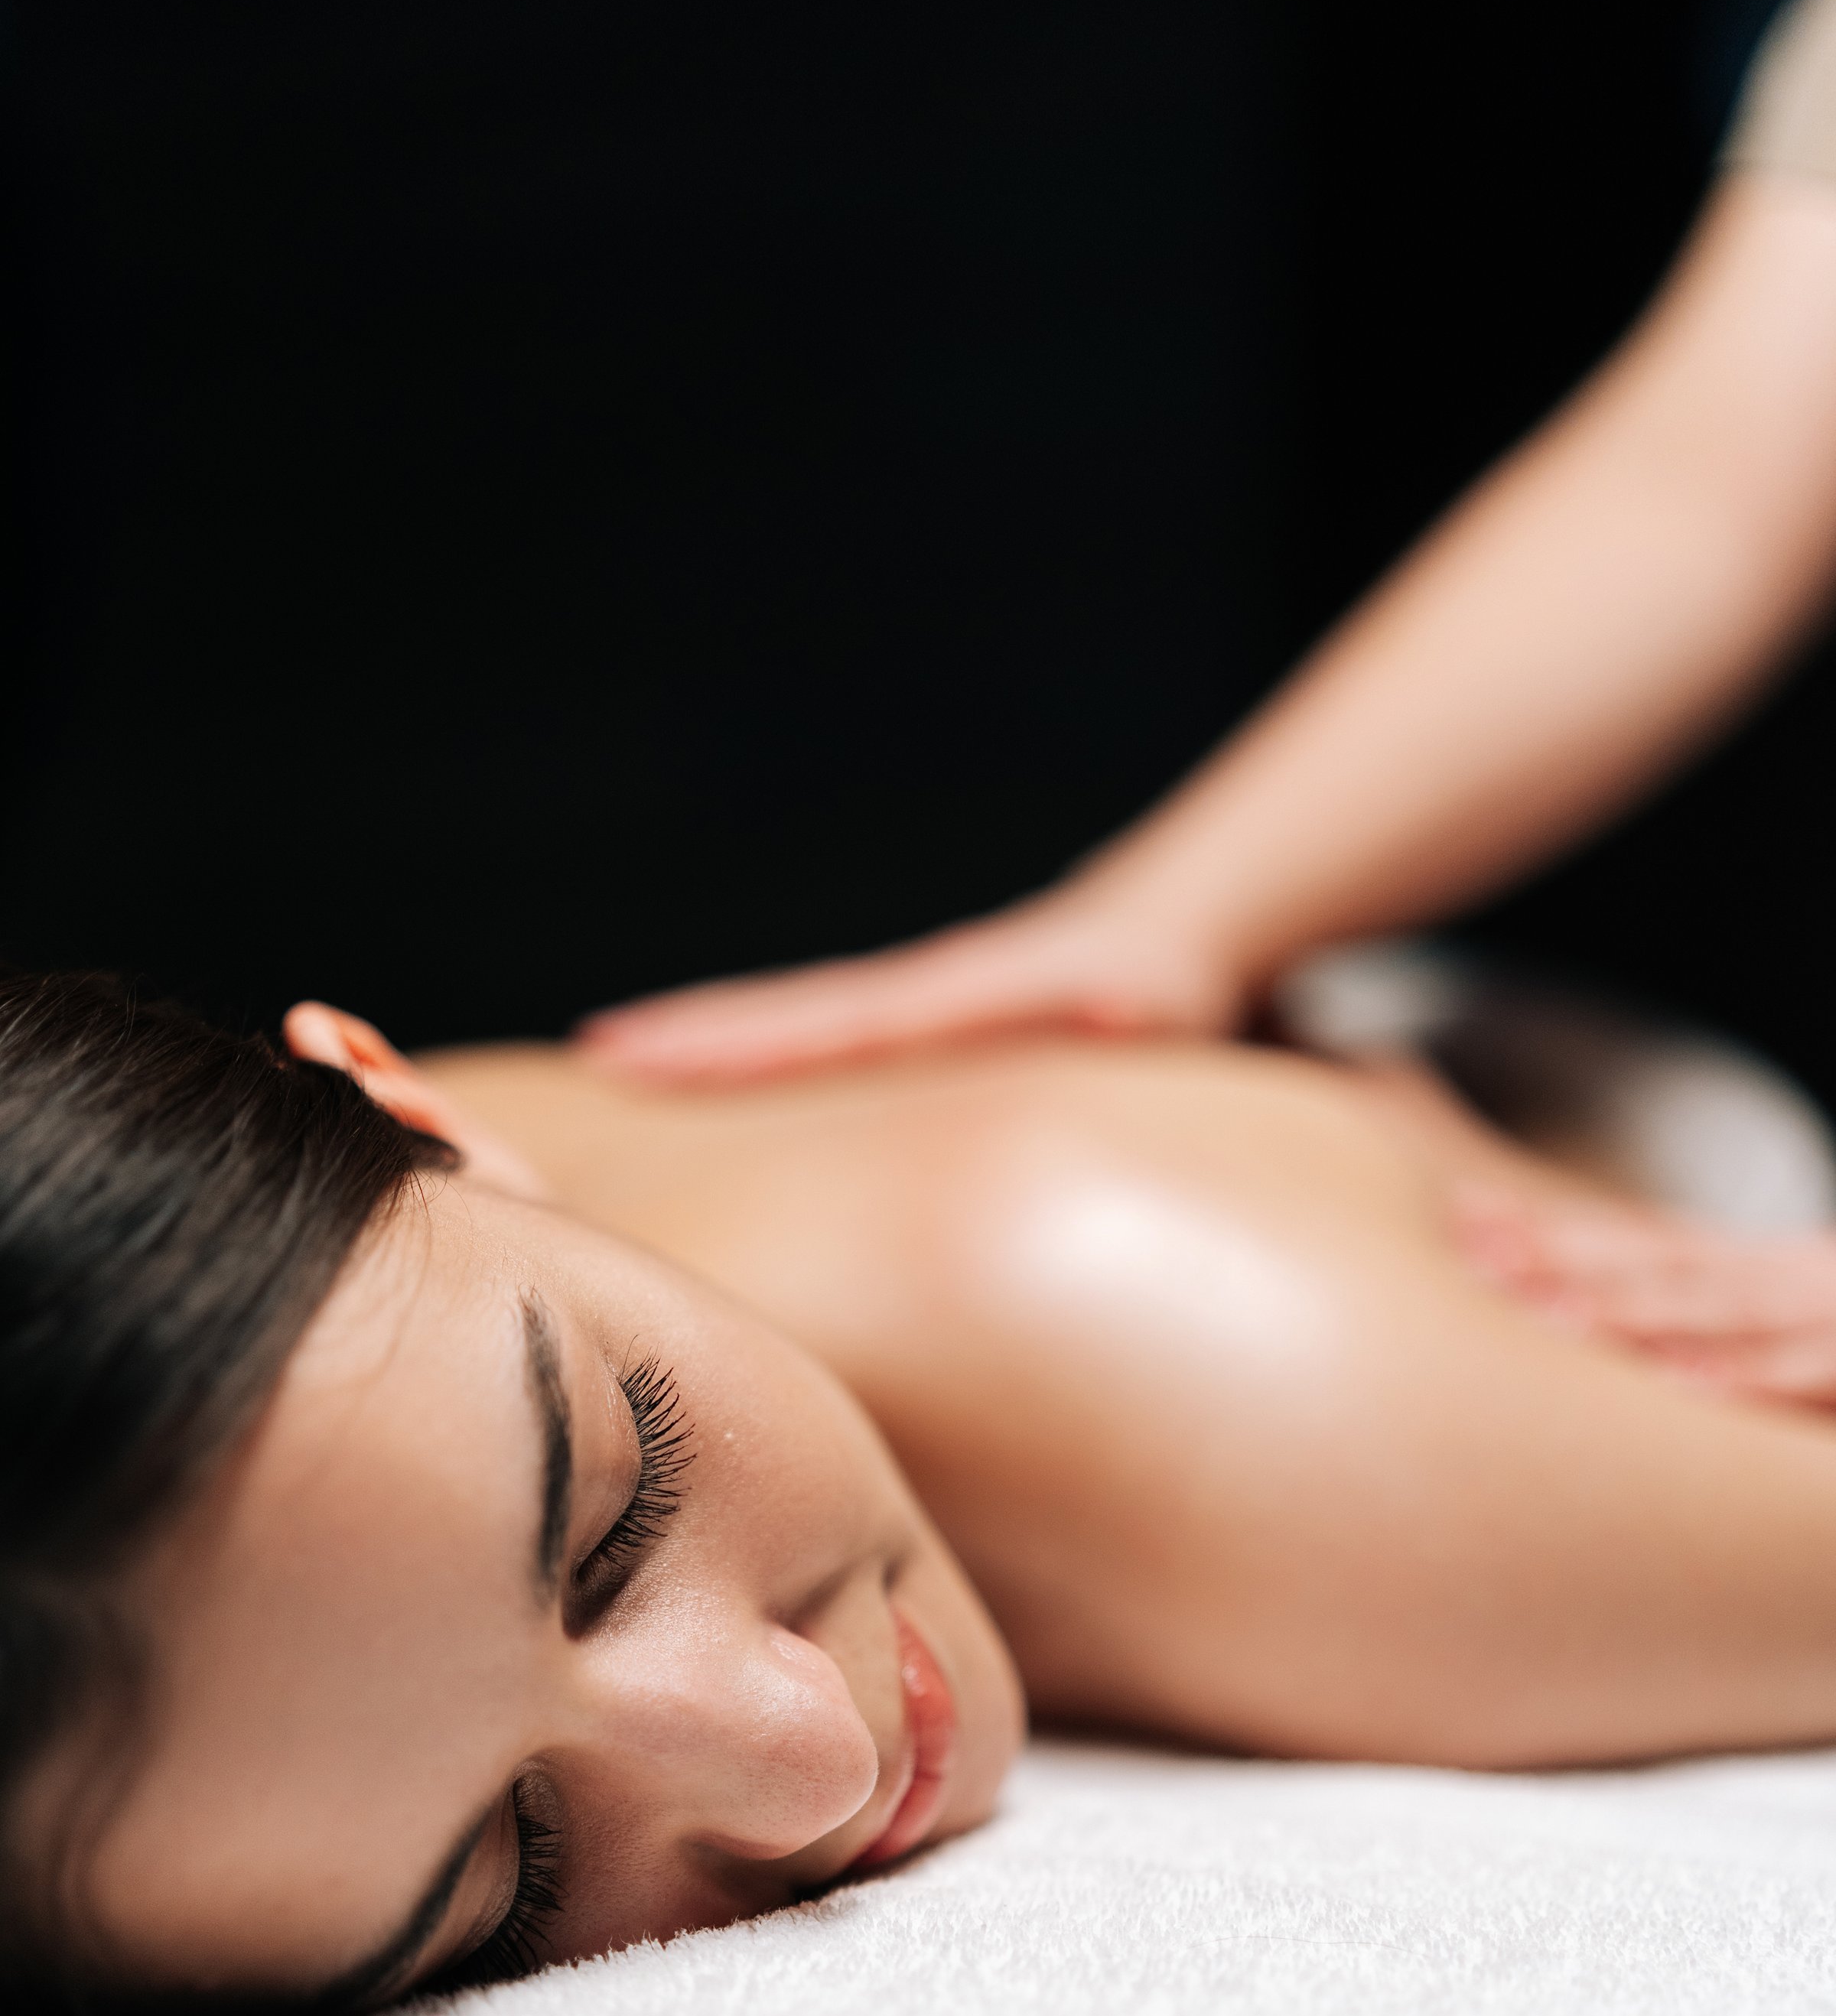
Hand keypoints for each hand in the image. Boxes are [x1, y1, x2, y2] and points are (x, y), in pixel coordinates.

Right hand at [573, 877, 1247, 1085]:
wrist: (1158, 938)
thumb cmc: (1154, 992)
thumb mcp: (1142, 1001)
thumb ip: (1124, 1007)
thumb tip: (1131, 1004)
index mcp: (941, 1003)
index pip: (820, 1024)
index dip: (739, 1042)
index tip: (652, 1050)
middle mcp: (901, 1000)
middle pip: (775, 1018)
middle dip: (686, 1037)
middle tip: (592, 1054)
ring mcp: (895, 1010)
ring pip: (780, 1025)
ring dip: (700, 1044)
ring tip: (611, 1062)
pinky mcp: (901, 1027)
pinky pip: (806, 1039)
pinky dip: (746, 1050)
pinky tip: (697, 1076)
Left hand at [1454, 1183, 1835, 1410]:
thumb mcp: (1804, 1322)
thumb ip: (1736, 1327)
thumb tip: (1648, 1349)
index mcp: (1772, 1269)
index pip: (1647, 1241)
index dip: (1556, 1230)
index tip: (1463, 1220)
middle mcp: (1798, 1275)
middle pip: (1665, 1264)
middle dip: (1565, 1258)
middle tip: (1471, 1258)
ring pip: (1725, 1307)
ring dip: (1633, 1310)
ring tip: (1544, 1316)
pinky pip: (1810, 1370)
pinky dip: (1749, 1373)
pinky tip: (1683, 1381)